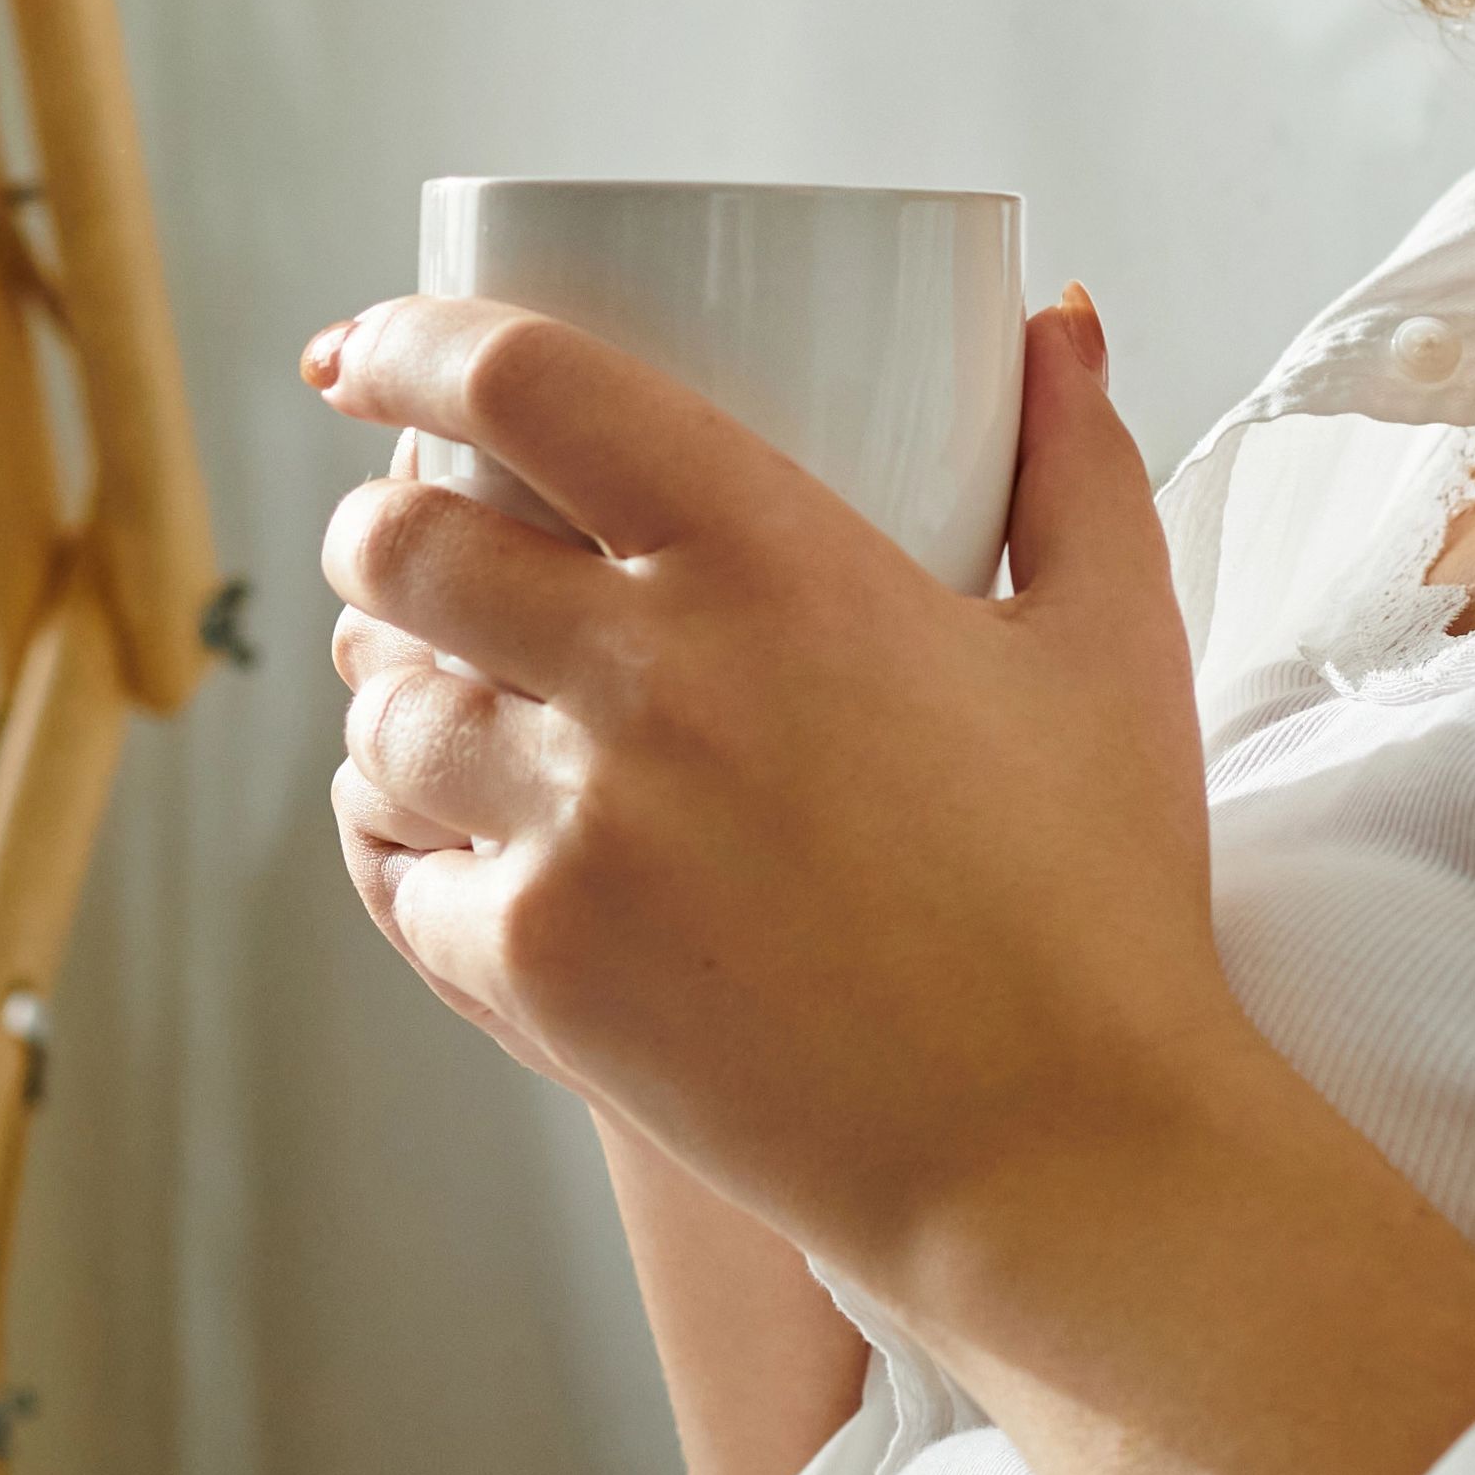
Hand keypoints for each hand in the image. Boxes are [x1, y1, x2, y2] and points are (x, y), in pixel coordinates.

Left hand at [316, 281, 1474, 1474]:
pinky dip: (396, 849)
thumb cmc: (1099, 899)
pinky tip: (425, 840)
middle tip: (394, 550)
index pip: (524, 381)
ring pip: (381, 717)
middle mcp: (651, 675)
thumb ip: (1077, 462)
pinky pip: (395, 878)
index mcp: (776, 558)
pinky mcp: (540, 973)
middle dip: (372, 536)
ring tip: (419, 703)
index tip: (361, 356)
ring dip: (382, 698)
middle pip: (400, 549)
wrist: (1067, 1152)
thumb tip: (1057, 322)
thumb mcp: (1113, 648)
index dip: (408, 347)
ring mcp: (580, 831)